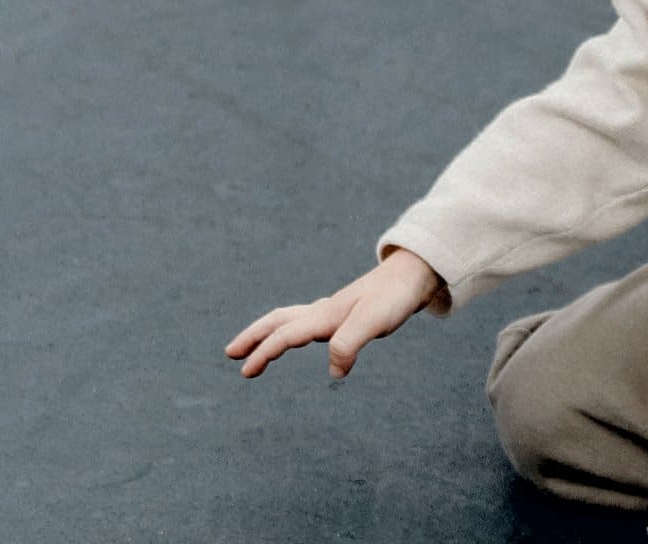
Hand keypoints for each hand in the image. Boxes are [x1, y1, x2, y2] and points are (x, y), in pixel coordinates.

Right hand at [226, 248, 442, 379]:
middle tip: (231, 353)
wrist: (416, 273)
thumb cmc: (395, 297)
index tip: (245, 372)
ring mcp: (335, 310)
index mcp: (325, 315)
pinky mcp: (348, 313)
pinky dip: (296, 330)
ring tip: (256, 347)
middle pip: (279, 321)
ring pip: (292, 319)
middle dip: (254, 337)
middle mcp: (325, 311)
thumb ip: (349, 344)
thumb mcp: (373, 322)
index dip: (264, 352)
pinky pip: (310, 322)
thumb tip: (334, 373)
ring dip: (270, 333)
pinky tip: (305, 335)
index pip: (286, 335)